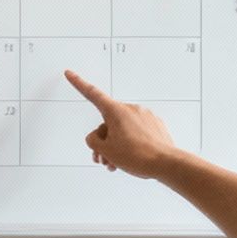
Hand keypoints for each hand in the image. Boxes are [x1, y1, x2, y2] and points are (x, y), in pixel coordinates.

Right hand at [64, 70, 180, 178]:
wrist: (165, 164)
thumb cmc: (138, 156)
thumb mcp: (106, 151)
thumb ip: (93, 141)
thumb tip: (97, 137)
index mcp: (116, 111)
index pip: (93, 94)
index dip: (79, 84)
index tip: (70, 74)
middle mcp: (131, 109)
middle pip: (108, 122)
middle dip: (104, 140)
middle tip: (104, 158)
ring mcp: (145, 116)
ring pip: (122, 129)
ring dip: (117, 145)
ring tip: (117, 163)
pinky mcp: (155, 125)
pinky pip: (137, 131)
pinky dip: (131, 143)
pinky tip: (133, 157)